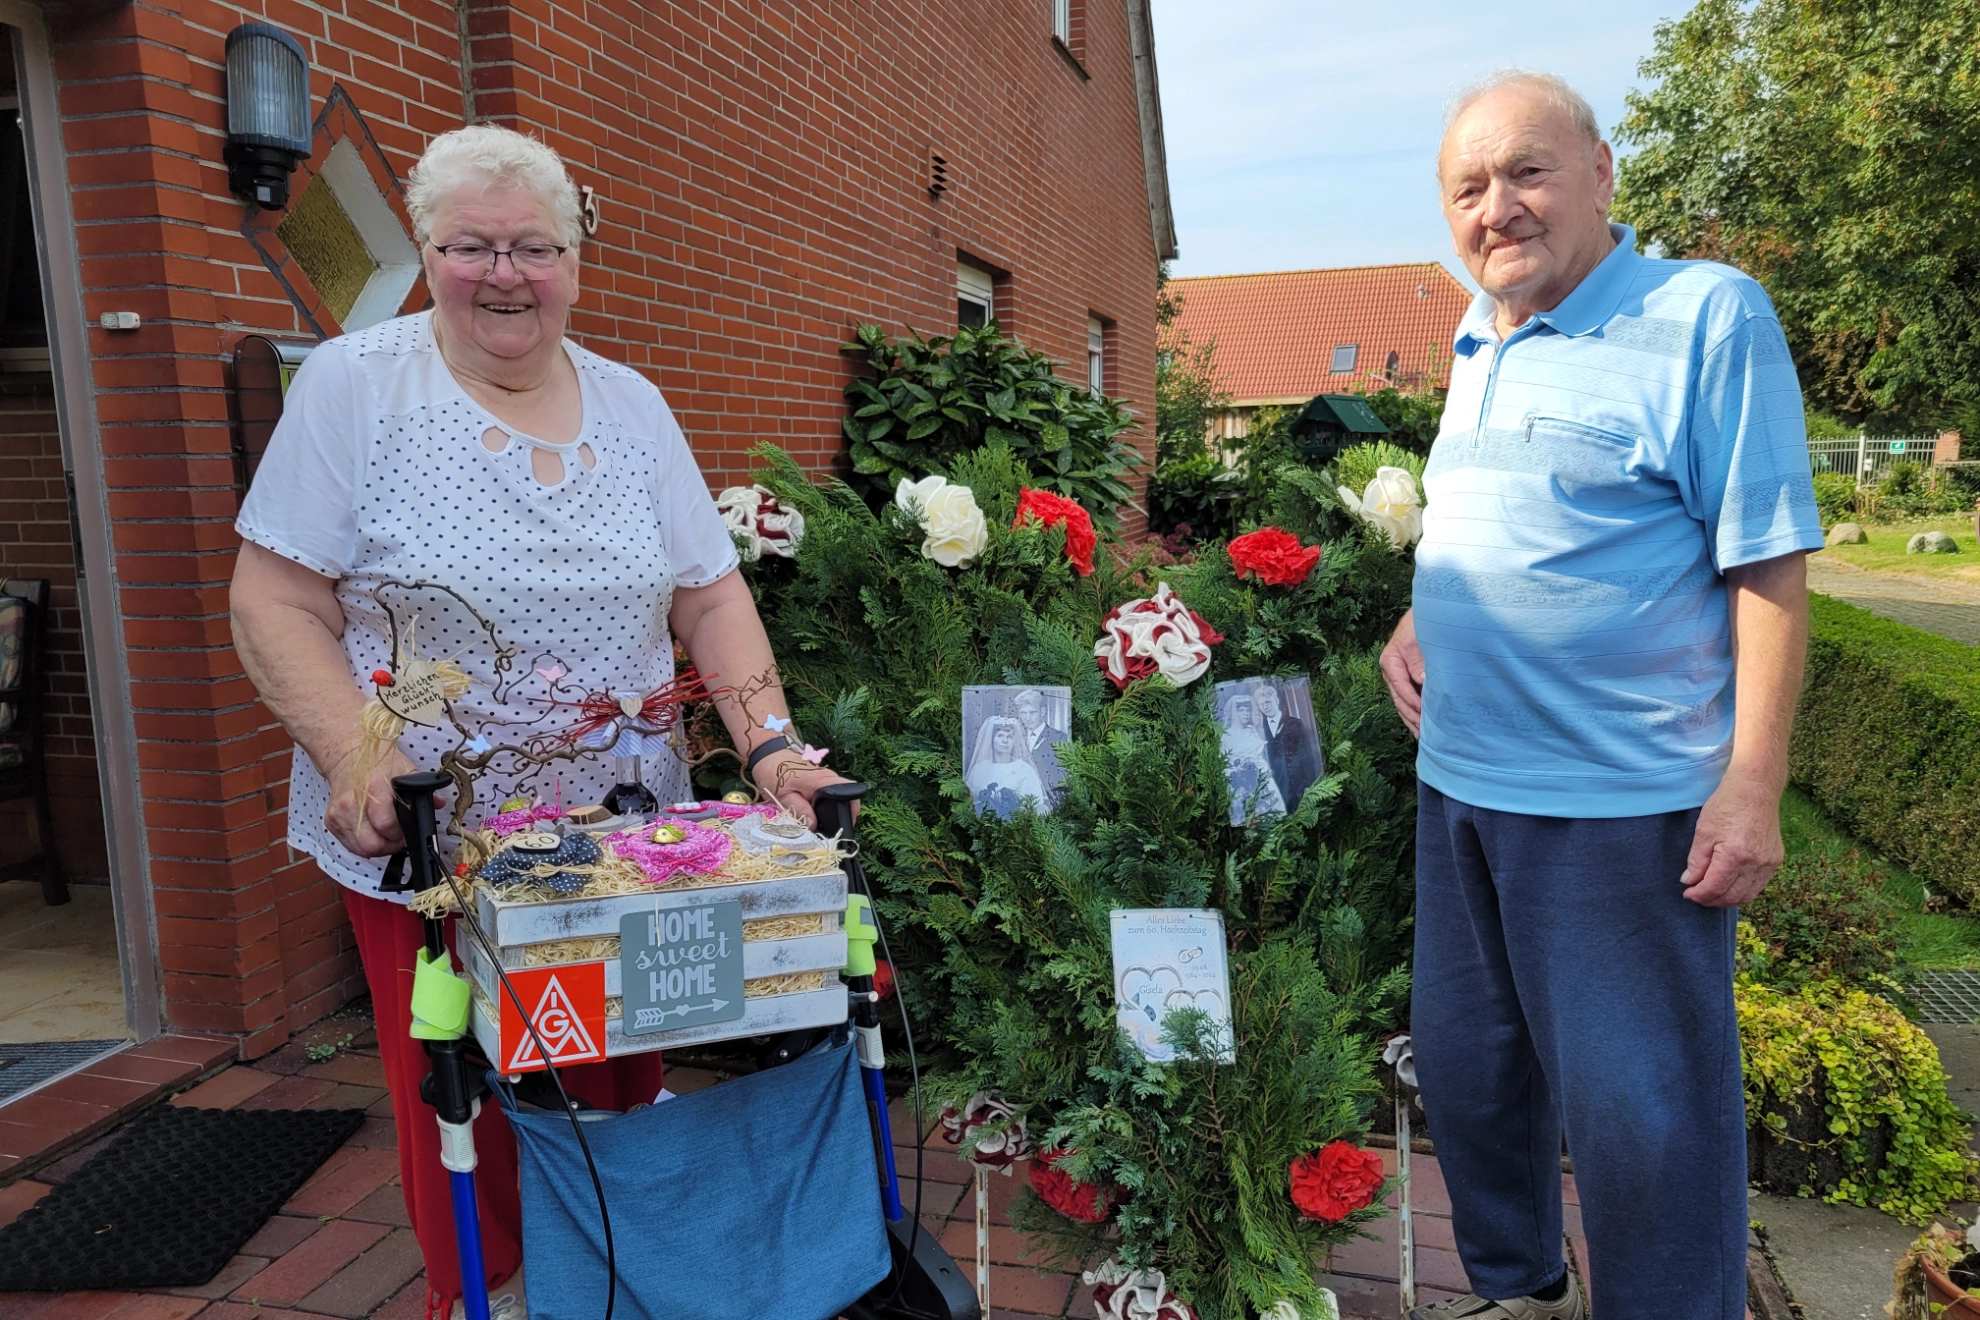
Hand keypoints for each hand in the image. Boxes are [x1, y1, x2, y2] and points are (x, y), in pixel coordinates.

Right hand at [323, 742, 419, 856]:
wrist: (348, 755)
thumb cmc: (378, 763)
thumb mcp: (405, 769)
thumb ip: (423, 789)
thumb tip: (438, 804)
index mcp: (374, 788)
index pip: (386, 825)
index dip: (399, 834)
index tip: (405, 832)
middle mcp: (353, 802)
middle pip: (370, 844)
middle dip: (388, 847)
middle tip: (397, 839)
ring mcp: (339, 813)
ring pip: (359, 849)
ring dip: (376, 848)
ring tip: (386, 837)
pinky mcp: (331, 820)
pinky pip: (348, 844)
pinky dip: (362, 844)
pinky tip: (372, 833)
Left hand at [750, 750, 855, 830]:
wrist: (768, 755)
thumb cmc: (774, 773)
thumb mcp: (782, 795)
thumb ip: (799, 810)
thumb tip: (814, 826)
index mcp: (824, 781)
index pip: (850, 793)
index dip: (850, 812)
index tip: (840, 827)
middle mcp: (830, 779)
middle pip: (845, 800)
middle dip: (838, 818)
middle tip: (825, 832)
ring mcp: (826, 780)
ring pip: (836, 800)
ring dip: (830, 814)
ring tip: (818, 828)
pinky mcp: (819, 783)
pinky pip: (827, 798)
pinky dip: (822, 808)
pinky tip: (812, 817)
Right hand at [1380, 609, 1424, 736]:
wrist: (1427, 612)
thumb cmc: (1421, 623)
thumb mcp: (1418, 639)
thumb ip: (1418, 660)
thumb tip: (1422, 681)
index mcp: (1390, 660)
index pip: (1400, 686)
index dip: (1413, 702)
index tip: (1425, 713)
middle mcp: (1391, 671)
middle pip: (1399, 699)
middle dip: (1412, 717)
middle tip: (1425, 733)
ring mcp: (1398, 676)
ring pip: (1402, 703)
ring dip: (1412, 719)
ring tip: (1422, 736)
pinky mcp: (1407, 678)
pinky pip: (1408, 699)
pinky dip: (1414, 713)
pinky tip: (1421, 725)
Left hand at [1679, 774, 1784, 906]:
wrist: (1755, 790)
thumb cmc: (1726, 806)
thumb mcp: (1703, 831)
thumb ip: (1696, 860)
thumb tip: (1689, 881)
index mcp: (1735, 855)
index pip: (1714, 887)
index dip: (1698, 895)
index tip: (1687, 893)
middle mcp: (1755, 863)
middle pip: (1731, 896)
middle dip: (1711, 900)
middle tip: (1697, 896)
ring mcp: (1768, 863)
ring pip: (1747, 895)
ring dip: (1728, 899)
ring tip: (1711, 894)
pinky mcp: (1775, 860)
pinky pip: (1759, 885)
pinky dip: (1743, 891)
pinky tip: (1730, 886)